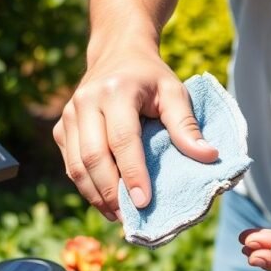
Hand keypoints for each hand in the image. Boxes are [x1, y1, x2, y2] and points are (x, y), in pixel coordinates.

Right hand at [53, 47, 218, 220]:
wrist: (116, 53)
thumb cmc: (151, 77)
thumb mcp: (174, 92)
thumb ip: (187, 125)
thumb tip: (208, 156)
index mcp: (116, 91)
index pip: (122, 140)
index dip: (132, 173)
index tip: (144, 202)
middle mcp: (86, 101)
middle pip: (92, 156)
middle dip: (110, 191)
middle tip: (130, 217)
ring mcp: (69, 115)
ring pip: (76, 165)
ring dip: (96, 195)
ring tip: (118, 216)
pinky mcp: (62, 128)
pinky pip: (70, 165)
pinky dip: (86, 187)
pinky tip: (105, 202)